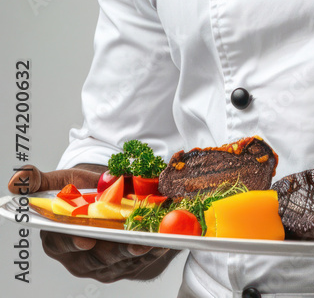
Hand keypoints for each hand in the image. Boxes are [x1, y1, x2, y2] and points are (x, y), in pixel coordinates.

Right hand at [8, 164, 174, 282]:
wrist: (105, 201)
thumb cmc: (82, 193)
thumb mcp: (60, 181)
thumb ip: (39, 180)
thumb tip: (17, 179)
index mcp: (58, 239)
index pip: (62, 243)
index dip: (74, 240)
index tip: (86, 236)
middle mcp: (80, 258)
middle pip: (98, 256)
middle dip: (117, 248)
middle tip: (134, 240)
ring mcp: (103, 265)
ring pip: (122, 261)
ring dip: (139, 251)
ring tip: (154, 237)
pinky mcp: (124, 267)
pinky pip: (140, 261)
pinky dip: (153, 250)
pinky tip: (165, 239)